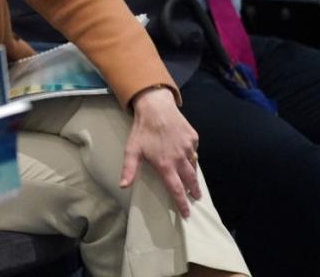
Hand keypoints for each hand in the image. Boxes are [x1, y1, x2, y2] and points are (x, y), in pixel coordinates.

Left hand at [120, 86, 199, 217]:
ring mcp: (189, 148)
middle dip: (194, 191)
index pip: (176, 189)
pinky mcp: (193, 138)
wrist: (156, 107)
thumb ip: (129, 169)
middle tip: (196, 198)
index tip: (187, 214)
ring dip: (194, 175)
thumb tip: (123, 186)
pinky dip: (192, 156)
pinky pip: (194, 151)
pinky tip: (187, 156)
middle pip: (190, 180)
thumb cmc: (142, 130)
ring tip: (193, 182)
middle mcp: (180, 159)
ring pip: (194, 166)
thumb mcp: (131, 150)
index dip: (182, 203)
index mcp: (165, 165)